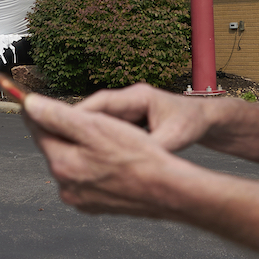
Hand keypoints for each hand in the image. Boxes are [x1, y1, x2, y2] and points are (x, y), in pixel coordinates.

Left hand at [22, 92, 183, 216]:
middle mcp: (65, 186)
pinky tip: (113, 160)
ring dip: (81, 149)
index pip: (39, 131)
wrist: (166, 191)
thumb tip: (30, 105)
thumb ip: (59, 116)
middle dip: (65, 131)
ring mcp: (80, 199)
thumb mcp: (97, 127)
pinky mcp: (95, 206)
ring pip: (73, 164)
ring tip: (106, 139)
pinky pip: (87, 179)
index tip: (29, 98)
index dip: (36, 112)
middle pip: (56, 148)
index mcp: (62, 165)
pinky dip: (94, 166)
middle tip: (83, 117)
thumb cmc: (137, 157)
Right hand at [73, 83, 212, 152]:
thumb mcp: (177, 136)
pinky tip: (85, 162)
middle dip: (73, 128)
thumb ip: (156, 145)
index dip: (79, 117)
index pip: (101, 103)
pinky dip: (94, 143)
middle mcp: (128, 100)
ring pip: (96, 123)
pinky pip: (104, 131)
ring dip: (82, 137)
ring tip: (64, 157)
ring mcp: (126, 110)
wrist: (205, 120)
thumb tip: (138, 159)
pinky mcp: (126, 121)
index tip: (59, 131)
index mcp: (139, 96)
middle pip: (92, 113)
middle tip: (53, 148)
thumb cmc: (192, 123)